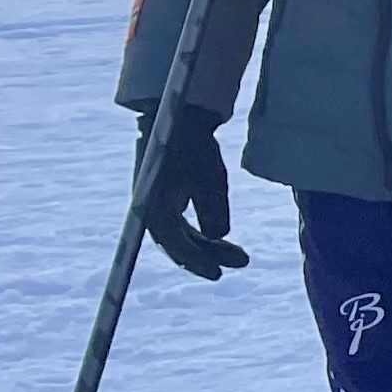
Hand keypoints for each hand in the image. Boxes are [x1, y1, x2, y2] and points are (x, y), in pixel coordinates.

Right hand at [134, 113, 245, 279]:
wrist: (179, 117)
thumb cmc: (193, 146)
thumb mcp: (209, 176)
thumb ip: (213, 207)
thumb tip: (217, 235)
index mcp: (153, 206)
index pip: (173, 243)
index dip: (196, 260)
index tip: (218, 273)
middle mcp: (150, 209)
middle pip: (178, 242)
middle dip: (209, 255)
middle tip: (241, 261)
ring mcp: (156, 204)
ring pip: (181, 235)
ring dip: (208, 246)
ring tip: (241, 256)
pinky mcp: (165, 198)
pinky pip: (182, 224)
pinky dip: (201, 233)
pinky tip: (222, 240)